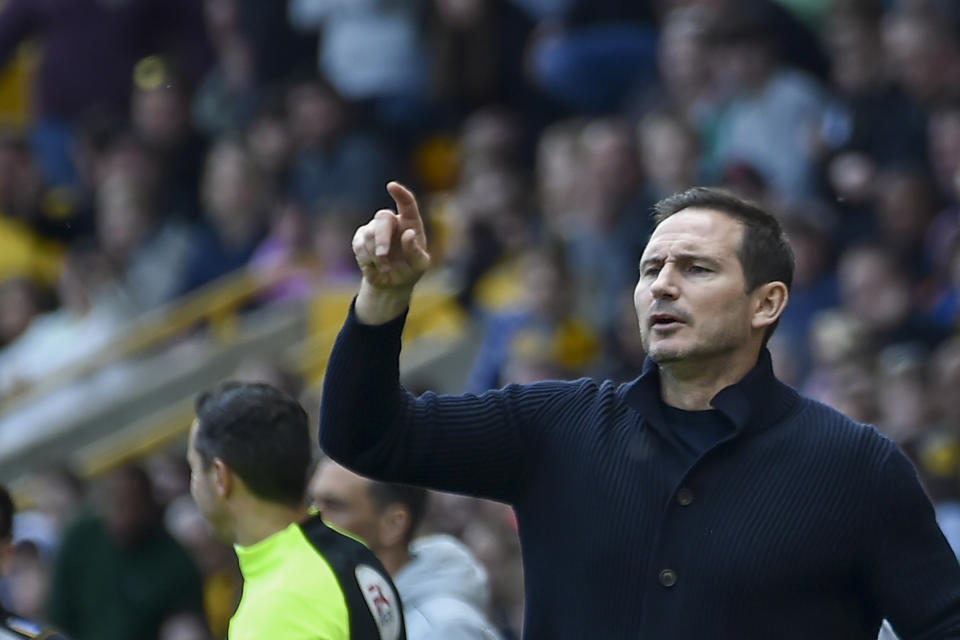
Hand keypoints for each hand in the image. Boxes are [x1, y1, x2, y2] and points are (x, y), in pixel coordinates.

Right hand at [352, 182, 431, 322]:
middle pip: (383, 218)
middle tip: (383, 256)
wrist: (392, 283)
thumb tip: (408, 234)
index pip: (407, 203)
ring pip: (369, 233)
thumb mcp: (419, 265)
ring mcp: (374, 228)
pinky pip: (358, 245)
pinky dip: (367, 259)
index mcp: (410, 223)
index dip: (400, 194)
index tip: (391, 186)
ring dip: (376, 255)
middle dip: (382, 238)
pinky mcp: (360, 238)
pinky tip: (374, 266)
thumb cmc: (410, 270)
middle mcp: (392, 221)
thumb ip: (416, 251)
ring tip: (385, 267)